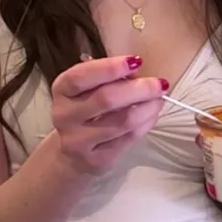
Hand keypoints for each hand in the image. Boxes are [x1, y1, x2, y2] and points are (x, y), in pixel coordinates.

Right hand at [49, 54, 167, 175]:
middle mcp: (65, 116)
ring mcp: (78, 141)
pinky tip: (152, 114)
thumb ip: (108, 77)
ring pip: (123, 121)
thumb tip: (137, 69)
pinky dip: (147, 123)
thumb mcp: (88, 89)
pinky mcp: (97, 160)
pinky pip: (129, 138)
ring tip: (159, 98)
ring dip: (148, 107)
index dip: (109, 68)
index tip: (137, 61)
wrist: (74, 153)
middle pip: (106, 99)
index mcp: (62, 91)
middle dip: (139, 89)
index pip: (81, 77)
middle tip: (160, 83)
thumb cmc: (86, 110)